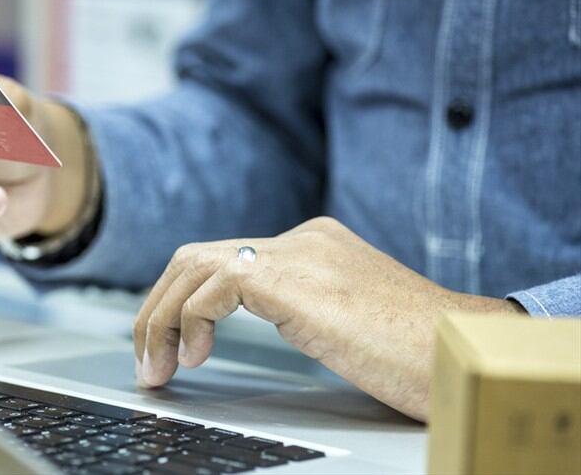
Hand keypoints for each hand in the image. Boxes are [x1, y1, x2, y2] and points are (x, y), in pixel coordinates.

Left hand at [132, 217, 524, 420]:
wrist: (461, 352)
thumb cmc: (415, 351)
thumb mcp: (342, 320)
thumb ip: (299, 307)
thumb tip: (244, 324)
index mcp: (312, 245)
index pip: (222, 259)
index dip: (181, 301)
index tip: (168, 345)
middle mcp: (301, 240)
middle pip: (196, 257)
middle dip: (157, 308)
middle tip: (147, 359)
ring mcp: (298, 255)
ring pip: (193, 266)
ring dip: (161, 319)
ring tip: (158, 367)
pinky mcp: (294, 281)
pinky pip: (213, 287)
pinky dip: (190, 320)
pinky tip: (195, 356)